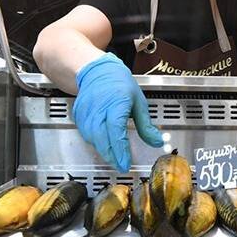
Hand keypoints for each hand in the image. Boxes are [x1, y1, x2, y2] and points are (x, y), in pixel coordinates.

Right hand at [74, 53, 164, 171]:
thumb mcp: (138, 102)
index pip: (116, 132)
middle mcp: (99, 109)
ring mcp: (86, 113)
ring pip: (93, 139)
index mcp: (116, 103)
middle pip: (102, 139)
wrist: (96, 71)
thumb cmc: (118, 83)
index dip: (120, 151)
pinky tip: (104, 144)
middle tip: (121, 165)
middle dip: (111, 156)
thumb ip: (146, 125)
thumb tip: (157, 142)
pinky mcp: (79, 116)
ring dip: (104, 150)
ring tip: (115, 156)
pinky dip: (95, 142)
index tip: (126, 163)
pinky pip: (86, 134)